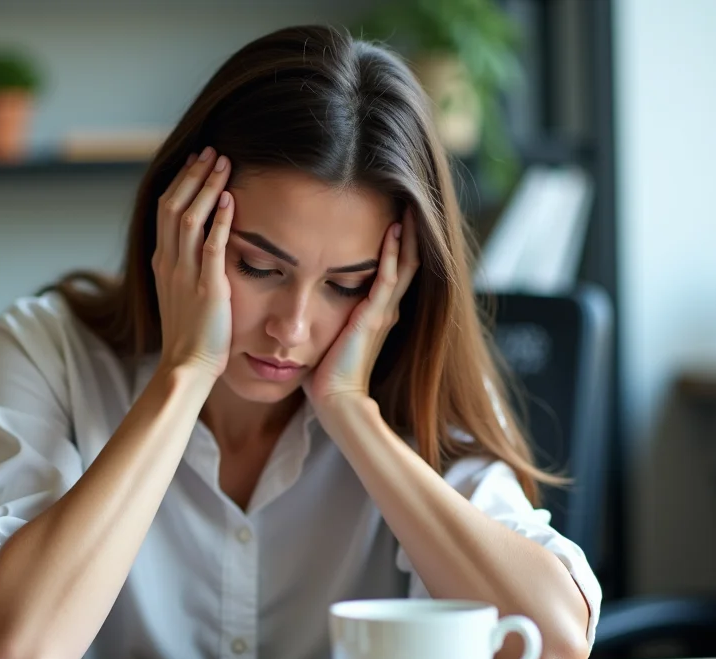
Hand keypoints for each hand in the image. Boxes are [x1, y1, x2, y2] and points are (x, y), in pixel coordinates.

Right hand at [153, 147, 235, 379]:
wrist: (187, 365)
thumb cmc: (191, 334)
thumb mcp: (182, 292)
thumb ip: (187, 265)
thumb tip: (202, 242)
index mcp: (162, 262)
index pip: (166, 210)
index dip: (181, 182)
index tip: (197, 162)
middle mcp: (168, 262)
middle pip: (173, 204)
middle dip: (193, 175)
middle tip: (211, 151)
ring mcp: (185, 274)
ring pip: (189, 217)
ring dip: (207, 187)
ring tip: (224, 164)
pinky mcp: (207, 287)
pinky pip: (212, 245)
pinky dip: (221, 219)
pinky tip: (233, 199)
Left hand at [305, 207, 419, 410]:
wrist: (336, 401)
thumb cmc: (326, 376)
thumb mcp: (328, 338)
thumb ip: (325, 319)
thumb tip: (305, 305)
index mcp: (376, 313)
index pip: (392, 270)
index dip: (396, 244)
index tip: (393, 214)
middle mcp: (386, 309)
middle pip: (406, 261)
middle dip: (408, 231)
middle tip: (409, 199)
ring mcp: (383, 312)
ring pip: (403, 264)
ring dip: (406, 234)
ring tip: (407, 204)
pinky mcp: (374, 317)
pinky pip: (387, 277)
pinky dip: (391, 252)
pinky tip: (394, 229)